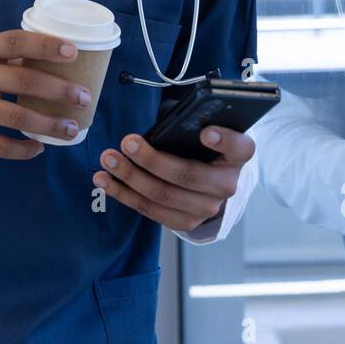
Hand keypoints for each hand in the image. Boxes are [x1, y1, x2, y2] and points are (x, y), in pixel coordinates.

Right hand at [0, 29, 93, 157]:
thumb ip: (3, 57)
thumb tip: (52, 60)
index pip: (15, 43)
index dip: (46, 46)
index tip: (73, 53)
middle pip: (22, 82)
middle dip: (59, 91)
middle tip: (84, 98)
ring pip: (16, 117)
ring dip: (48, 124)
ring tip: (70, 129)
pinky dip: (22, 150)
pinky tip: (38, 148)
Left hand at [93, 127, 255, 230]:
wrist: (213, 180)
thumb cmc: (203, 146)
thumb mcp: (206, 129)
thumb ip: (191, 123)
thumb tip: (161, 121)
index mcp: (238, 155)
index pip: (239, 147)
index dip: (224, 140)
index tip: (205, 131)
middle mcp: (227, 185)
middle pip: (187, 174)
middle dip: (152, 159)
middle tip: (127, 142)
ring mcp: (207, 208)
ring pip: (163, 195)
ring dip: (130, 177)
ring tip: (108, 159)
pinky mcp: (186, 222)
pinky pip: (150, 210)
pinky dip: (124, 194)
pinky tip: (105, 180)